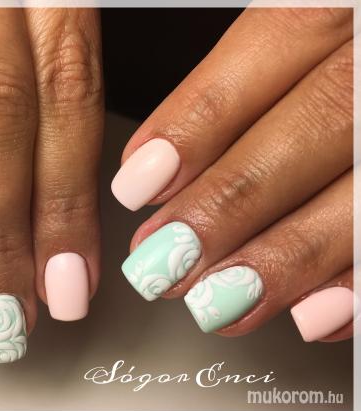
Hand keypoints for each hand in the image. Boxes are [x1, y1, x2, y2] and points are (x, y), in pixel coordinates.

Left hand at [112, 8, 352, 341]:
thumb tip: (154, 164)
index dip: (196, 124)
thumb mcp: (303, 21)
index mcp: (349, 0)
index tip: (135, 187)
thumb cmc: (336, 41)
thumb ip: (239, 78)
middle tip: (161, 264)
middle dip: (228, 207)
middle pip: (314, 129)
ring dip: (285, 260)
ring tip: (216, 302)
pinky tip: (309, 317)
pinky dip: (359, 285)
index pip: (272, 48)